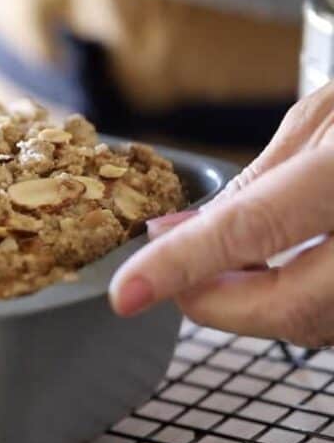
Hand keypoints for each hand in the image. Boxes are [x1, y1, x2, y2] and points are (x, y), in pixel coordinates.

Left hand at [109, 82, 333, 347]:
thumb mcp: (324, 116)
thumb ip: (251, 182)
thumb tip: (175, 234)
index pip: (253, 230)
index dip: (183, 267)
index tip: (128, 293)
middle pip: (294, 308)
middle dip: (218, 305)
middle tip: (172, 282)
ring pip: (322, 326)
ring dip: (259, 308)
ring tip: (223, 270)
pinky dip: (302, 304)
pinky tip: (275, 274)